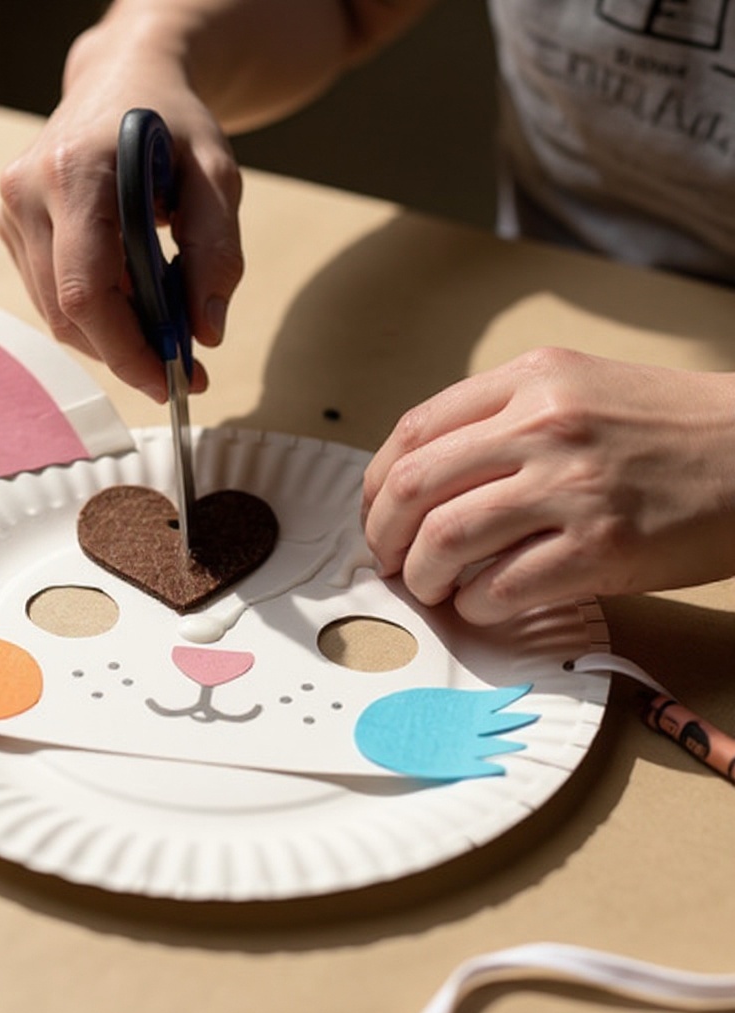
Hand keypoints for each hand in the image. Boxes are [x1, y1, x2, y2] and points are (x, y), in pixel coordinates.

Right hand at [0, 31, 243, 401]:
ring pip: (57, 314)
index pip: (87, 290)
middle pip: (68, 313)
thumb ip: (218, 253)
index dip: (128, 350)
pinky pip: (52, 297)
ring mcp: (11, 211)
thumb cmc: (173, 124)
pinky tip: (134, 299)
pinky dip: (97, 316)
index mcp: (74, 172)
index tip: (175, 380)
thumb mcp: (217, 176)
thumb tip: (205, 333)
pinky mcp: (11, 228)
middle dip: (127, 354)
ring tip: (165, 324)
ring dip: (114, 338)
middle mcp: (27, 192)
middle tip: (183, 366)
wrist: (124, 79)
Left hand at [362, 348, 734, 623]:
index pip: (414, 430)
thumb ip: (501, 417)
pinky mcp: (603, 547)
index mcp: (531, 379)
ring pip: (447, 537)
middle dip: (383, 535)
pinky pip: (502, 587)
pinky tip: (480, 604)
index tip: (375, 515)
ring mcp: (574, 485)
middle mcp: (545, 424)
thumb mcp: (578, 388)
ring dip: (420, 576)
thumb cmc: (665, 428)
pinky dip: (475, 605)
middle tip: (387, 561)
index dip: (375, 484)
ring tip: (428, 588)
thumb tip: (423, 477)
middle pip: (413, 484)